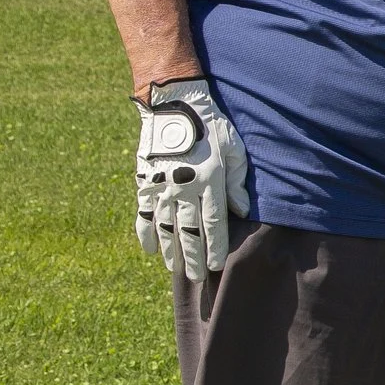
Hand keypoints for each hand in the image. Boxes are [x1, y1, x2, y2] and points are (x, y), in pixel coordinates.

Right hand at [135, 78, 248, 281]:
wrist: (173, 106)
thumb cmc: (211, 127)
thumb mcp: (233, 150)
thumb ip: (237, 182)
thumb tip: (241, 211)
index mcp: (209, 181)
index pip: (213, 223)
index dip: (215, 247)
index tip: (218, 265)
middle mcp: (184, 188)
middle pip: (189, 232)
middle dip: (194, 257)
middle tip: (198, 278)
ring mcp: (161, 187)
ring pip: (165, 228)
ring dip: (170, 250)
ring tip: (176, 269)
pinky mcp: (145, 182)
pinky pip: (143, 214)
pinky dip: (145, 233)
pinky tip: (149, 249)